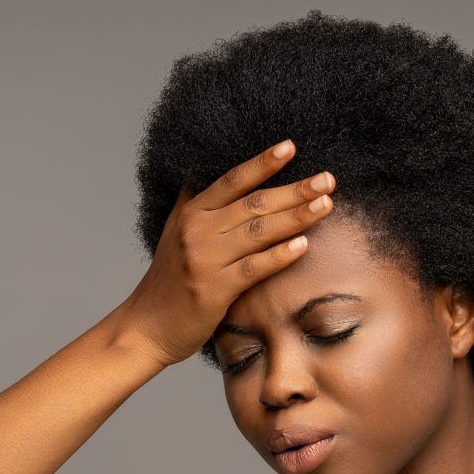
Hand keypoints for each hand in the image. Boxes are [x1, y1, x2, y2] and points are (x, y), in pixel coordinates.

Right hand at [118, 138, 336, 368]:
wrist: (145, 327)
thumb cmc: (169, 283)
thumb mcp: (174, 234)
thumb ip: (193, 205)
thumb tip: (204, 173)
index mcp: (191, 213)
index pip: (232, 180)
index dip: (262, 162)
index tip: (291, 146)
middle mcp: (196, 230)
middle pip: (253, 203)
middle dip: (294, 189)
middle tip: (327, 179)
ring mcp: (204, 260)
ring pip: (258, 232)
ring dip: (295, 217)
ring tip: (325, 205)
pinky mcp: (213, 290)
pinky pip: (253, 268)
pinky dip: (279, 256)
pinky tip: (303, 246)